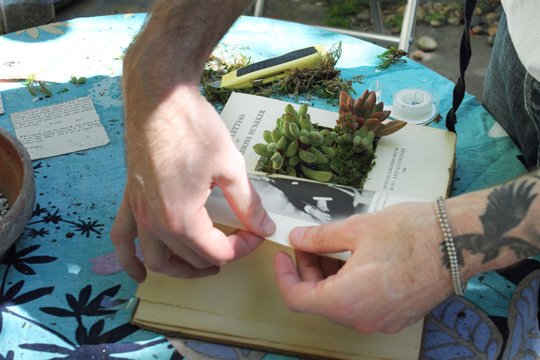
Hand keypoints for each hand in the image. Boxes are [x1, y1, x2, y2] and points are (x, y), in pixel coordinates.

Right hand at [111, 36, 274, 281]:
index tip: (257, 232)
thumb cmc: (195, 128)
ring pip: (156, 260)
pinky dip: (129, 261)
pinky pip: (122, 239)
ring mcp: (137, 212)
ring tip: (203, 267)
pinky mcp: (129, 199)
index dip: (243, 247)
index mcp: (181, 218)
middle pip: (190, 258)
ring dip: (180, 270)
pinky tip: (139, 274)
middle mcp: (154, 223)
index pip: (217, 252)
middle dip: (220, 255)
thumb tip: (264, 227)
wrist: (159, 97)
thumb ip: (248, 204)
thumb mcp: (230, 166)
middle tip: (240, 240)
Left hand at [274, 202, 452, 333]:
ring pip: (340, 303)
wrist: (459, 242)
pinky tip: (355, 258)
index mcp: (346, 300)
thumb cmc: (413, 234)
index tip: (282, 257)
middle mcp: (362, 319)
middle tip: (309, 243)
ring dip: (329, 277)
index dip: (283, 276)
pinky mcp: (396, 316)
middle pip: (318, 300)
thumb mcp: (356, 229)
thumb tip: (299, 240)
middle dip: (308, 271)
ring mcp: (381, 321)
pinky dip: (349, 284)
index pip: (297, 299)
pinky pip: (361, 305)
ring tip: (334, 246)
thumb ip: (320, 238)